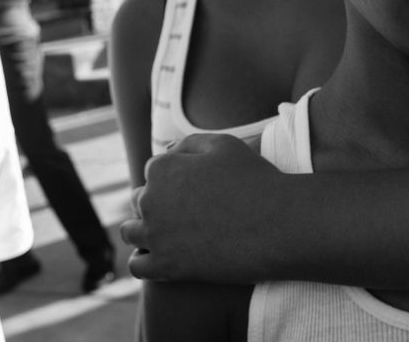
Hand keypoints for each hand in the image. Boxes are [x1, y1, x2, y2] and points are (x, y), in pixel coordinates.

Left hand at [120, 133, 284, 283]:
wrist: (278, 225)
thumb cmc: (254, 180)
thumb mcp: (223, 144)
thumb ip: (188, 143)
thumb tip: (166, 150)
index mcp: (161, 168)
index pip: (153, 172)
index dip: (172, 180)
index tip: (192, 192)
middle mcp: (150, 200)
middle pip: (138, 201)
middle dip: (157, 205)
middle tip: (185, 215)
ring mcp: (156, 235)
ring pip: (130, 233)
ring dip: (144, 232)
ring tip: (169, 236)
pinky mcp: (166, 267)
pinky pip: (137, 266)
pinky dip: (144, 262)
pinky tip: (162, 259)